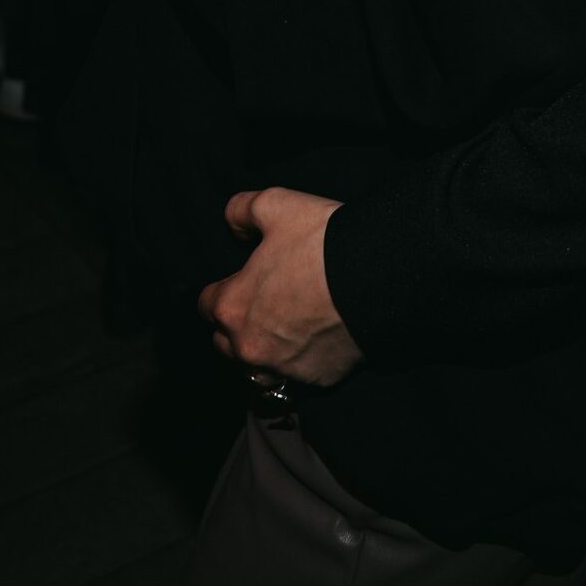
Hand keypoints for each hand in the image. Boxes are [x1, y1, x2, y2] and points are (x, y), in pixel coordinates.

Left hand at [200, 188, 362, 387]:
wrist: (379, 278)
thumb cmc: (323, 243)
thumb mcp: (276, 204)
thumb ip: (241, 210)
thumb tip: (234, 226)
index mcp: (232, 306)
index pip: (206, 305)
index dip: (222, 289)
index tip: (241, 281)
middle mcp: (248, 347)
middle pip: (224, 344)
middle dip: (236, 326)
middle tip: (264, 303)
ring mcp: (282, 369)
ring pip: (255, 369)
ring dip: (261, 352)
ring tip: (284, 331)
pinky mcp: (315, 381)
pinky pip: (295, 380)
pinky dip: (298, 365)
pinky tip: (313, 344)